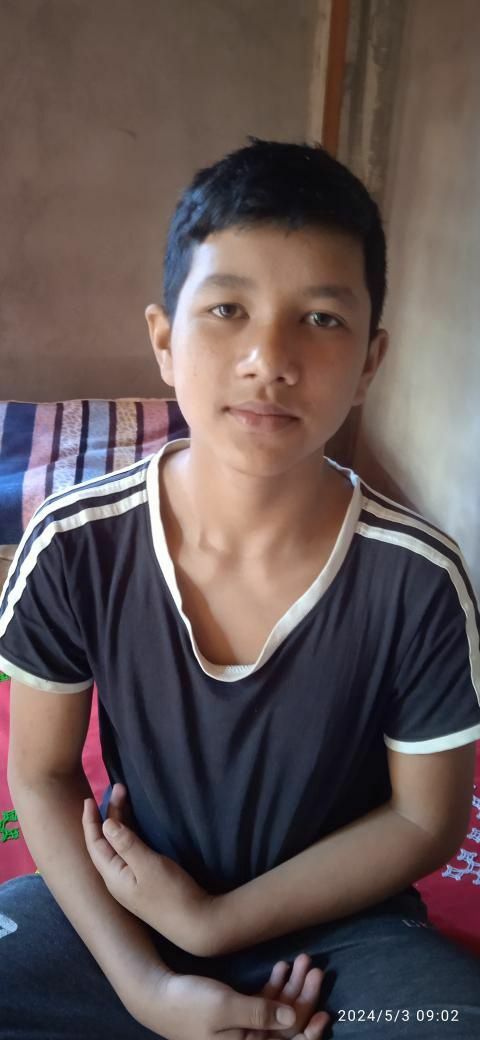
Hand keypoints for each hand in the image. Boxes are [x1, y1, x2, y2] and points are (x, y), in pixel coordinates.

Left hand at [82, 784, 212, 954]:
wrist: (196, 924)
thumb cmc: (172, 894)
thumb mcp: (148, 865)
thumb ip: (126, 844)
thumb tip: (106, 824)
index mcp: (113, 876)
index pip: (94, 844)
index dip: (90, 821)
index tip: (88, 799)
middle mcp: (118, 879)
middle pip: (106, 842)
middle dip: (109, 814)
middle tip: (118, 788)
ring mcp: (131, 881)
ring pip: (118, 846)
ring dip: (120, 822)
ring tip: (125, 799)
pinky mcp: (145, 882)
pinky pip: (129, 851)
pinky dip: (129, 834)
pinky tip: (134, 825)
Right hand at [128, 952, 329, 1039]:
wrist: (157, 995)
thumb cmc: (189, 1003)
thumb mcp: (225, 1007)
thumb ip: (260, 1014)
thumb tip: (293, 1020)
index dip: (309, 1034)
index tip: (324, 1014)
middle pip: (286, 1025)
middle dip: (303, 998)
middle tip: (314, 968)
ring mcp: (244, 1029)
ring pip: (277, 1011)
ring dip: (291, 987)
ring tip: (303, 960)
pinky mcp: (237, 1014)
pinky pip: (264, 1004)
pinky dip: (274, 987)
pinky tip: (283, 968)